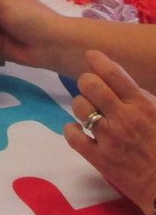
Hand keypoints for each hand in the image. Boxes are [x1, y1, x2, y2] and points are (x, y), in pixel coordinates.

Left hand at [64, 50, 155, 214]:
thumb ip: (141, 98)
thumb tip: (119, 80)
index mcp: (142, 106)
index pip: (113, 74)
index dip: (98, 60)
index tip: (91, 56)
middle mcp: (123, 118)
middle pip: (89, 85)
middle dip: (86, 82)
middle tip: (91, 89)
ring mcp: (109, 138)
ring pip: (79, 106)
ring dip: (81, 106)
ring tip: (89, 113)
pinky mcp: (99, 158)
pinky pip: (73, 136)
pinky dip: (72, 130)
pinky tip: (79, 130)